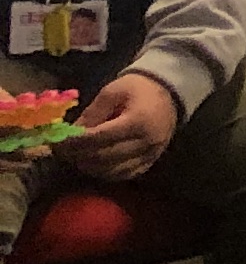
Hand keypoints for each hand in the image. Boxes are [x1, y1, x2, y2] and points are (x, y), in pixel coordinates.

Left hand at [54, 70, 176, 182]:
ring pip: (114, 170)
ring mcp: (151, 153)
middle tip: (63, 153)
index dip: (75, 143)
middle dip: (79, 156)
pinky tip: (96, 165)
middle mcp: (146, 141)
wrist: (169, 92)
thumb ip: (91, 114)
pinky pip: (126, 174)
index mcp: (137, 121)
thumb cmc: (138, 88)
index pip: (99, 138)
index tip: (58, 144)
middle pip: (105, 157)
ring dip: (91, 167)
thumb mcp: (112, 92)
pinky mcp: (152, 160)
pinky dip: (107, 173)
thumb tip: (72, 134)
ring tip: (78, 158)